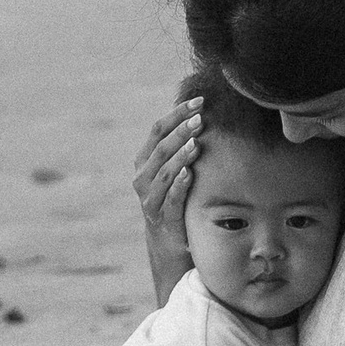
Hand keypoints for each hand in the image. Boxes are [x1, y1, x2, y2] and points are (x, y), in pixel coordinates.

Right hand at [131, 90, 201, 249]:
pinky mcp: (163, 220)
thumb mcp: (171, 171)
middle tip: (201, 119)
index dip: (177, 114)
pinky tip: (190, 173)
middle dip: (181, 131)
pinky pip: (170, 200)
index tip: (199, 101)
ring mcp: (150, 200)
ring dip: (181, 156)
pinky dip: (179, 186)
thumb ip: (179, 148)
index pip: (158, 130)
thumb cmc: (174, 199)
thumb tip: (202, 112)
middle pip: (160, 149)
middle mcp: (142, 178)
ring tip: (197, 143)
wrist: (167, 244)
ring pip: (164, 173)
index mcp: (144, 161)